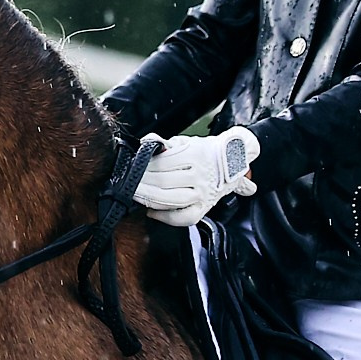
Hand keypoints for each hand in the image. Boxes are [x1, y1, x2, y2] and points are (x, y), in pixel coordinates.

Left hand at [133, 128, 259, 226]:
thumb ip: (164, 143)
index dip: (144, 167)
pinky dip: (165, 217)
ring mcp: (202, 194)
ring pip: (171, 200)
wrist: (232, 162)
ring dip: (149, 199)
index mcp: (195, 155)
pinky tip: (151, 211)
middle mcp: (200, 176)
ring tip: (135, 195)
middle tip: (128, 183)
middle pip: (164, 182)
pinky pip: (183, 218)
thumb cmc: (205, 152)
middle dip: (142, 183)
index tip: (132, 168)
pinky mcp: (203, 208)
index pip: (163, 163)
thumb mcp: (185, 141)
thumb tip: (147, 141)